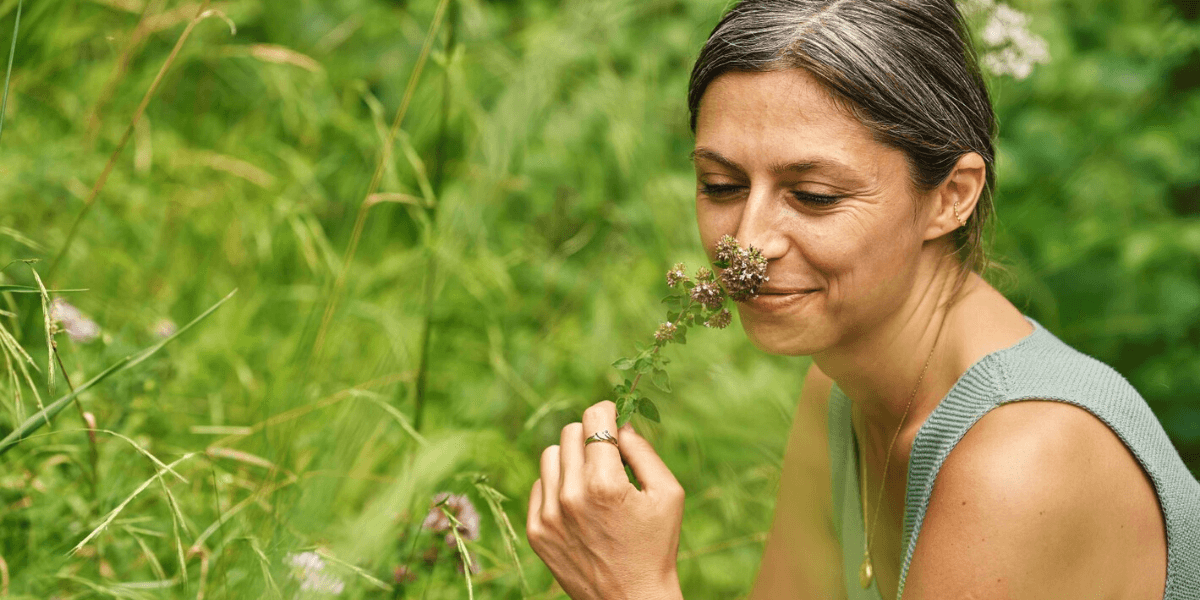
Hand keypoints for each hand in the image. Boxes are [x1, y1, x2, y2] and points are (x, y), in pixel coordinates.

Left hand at [527, 401, 685, 599]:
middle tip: (608, 454)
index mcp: (606, 483)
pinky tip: (578, 503)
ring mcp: (549, 515)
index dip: (607, 412)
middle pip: (571, 433)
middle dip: (591, 436)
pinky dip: (557, 485)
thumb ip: (644, 451)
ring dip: (572, 459)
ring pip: (551, 455)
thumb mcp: (668, 494)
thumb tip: (621, 424)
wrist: (632, 599)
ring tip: (592, 480)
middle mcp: (571, 495)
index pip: (594, 418)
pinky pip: (540, 485)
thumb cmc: (656, 546)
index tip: (613, 417)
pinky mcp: (536, 531)